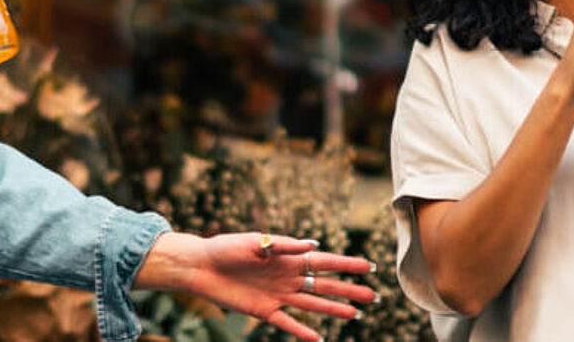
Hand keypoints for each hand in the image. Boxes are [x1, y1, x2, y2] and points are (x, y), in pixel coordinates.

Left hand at [136, 232, 376, 340]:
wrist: (201, 266)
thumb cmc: (227, 248)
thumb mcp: (255, 241)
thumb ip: (283, 246)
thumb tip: (312, 246)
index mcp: (290, 257)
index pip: (325, 262)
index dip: (347, 265)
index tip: (368, 267)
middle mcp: (289, 277)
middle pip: (326, 285)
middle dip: (349, 290)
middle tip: (373, 296)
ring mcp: (279, 295)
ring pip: (313, 304)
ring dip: (333, 309)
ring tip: (355, 315)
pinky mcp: (264, 310)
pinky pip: (287, 323)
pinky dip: (302, 331)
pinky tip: (318, 339)